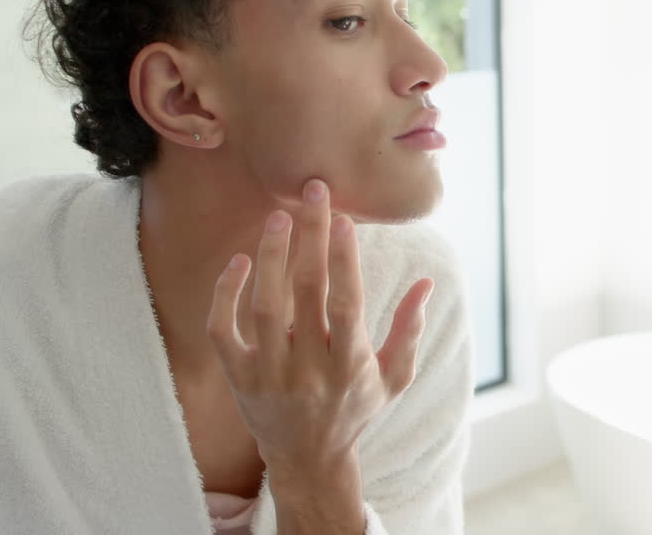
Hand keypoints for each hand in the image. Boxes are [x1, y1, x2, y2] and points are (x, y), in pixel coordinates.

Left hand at [207, 178, 432, 480]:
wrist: (308, 461)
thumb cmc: (355, 408)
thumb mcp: (393, 377)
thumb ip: (409, 330)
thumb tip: (427, 282)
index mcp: (350, 366)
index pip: (347, 304)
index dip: (344, 260)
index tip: (345, 219)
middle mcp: (309, 370)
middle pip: (306, 293)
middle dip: (311, 237)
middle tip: (313, 192)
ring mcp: (269, 374)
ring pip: (265, 307)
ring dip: (270, 257)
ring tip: (278, 217)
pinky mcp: (237, 378)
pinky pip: (224, 329)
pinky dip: (227, 293)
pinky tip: (240, 261)